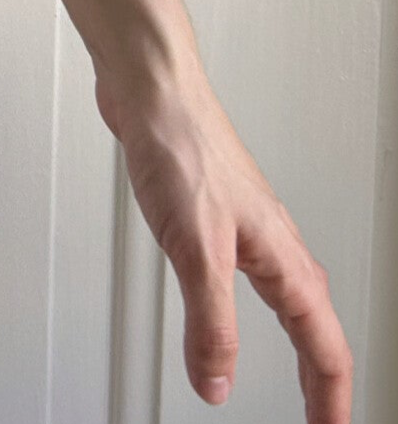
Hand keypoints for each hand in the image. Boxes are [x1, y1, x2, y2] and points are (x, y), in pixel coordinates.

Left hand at [94, 64, 351, 419]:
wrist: (152, 90)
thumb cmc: (181, 147)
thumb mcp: (196, 253)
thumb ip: (210, 324)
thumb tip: (215, 384)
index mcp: (283, 261)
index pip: (323, 349)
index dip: (328, 401)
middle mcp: (275, 243)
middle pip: (316, 327)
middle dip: (323, 378)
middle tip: (322, 417)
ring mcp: (247, 224)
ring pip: (288, 295)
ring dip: (300, 339)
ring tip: (299, 371)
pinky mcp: (215, 208)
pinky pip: (247, 271)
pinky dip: (252, 303)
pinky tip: (231, 295)